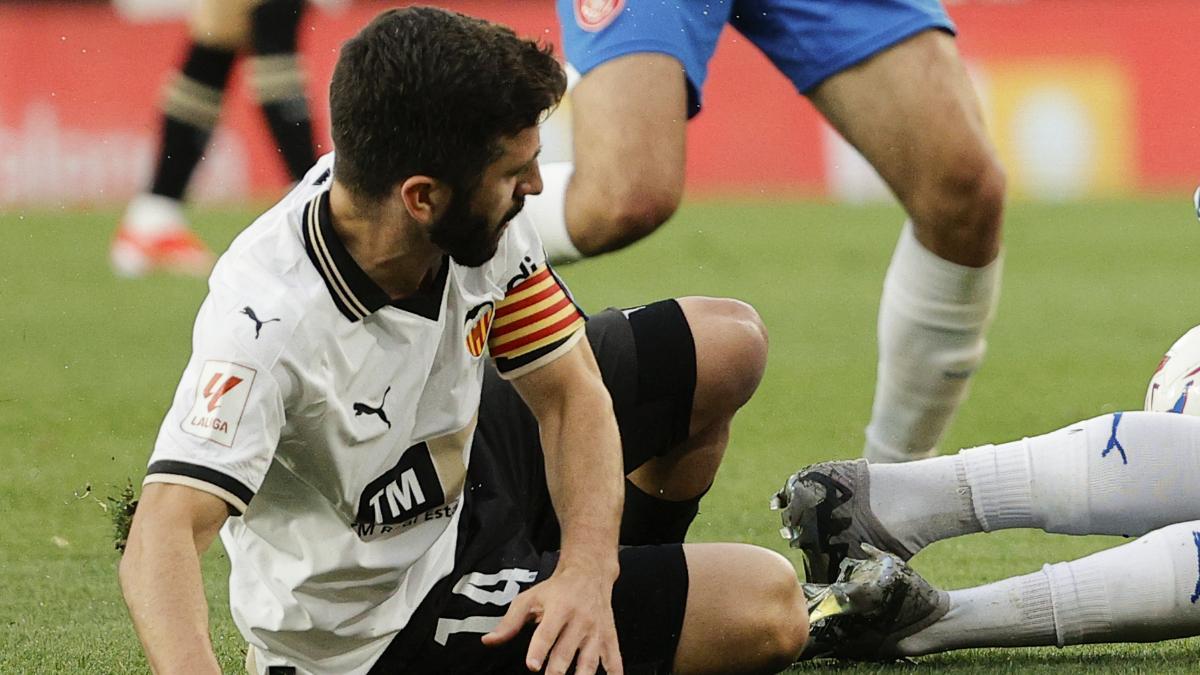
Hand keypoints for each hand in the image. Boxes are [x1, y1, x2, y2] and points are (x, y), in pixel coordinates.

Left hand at [481, 564, 622, 674]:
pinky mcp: (609, 637)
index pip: (547, 632)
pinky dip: (615, 672)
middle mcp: (580, 620)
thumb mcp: (530, 598)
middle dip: (557, 671)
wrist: (590, 573)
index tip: (533, 666)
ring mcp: (596, 631)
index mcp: (559, 609)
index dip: (539, 650)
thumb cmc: (557, 589)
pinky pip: (614, 659)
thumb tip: (489, 641)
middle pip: (567, 651)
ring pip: (590, 660)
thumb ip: (510, 622)